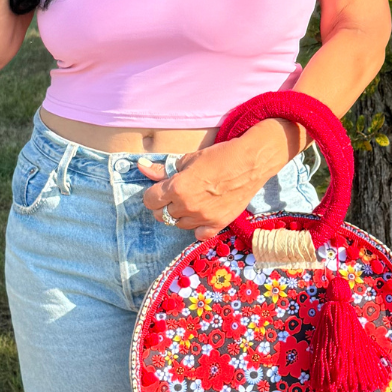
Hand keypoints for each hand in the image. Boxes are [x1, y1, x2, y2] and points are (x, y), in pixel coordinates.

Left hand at [138, 138, 271, 241]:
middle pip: (162, 214)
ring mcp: (203, 218)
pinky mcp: (218, 224)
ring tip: (191, 201)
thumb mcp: (189, 159)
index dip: (153, 194)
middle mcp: (187, 206)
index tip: (160, 189)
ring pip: (178, 224)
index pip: (150, 200)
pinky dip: (196, 227)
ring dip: (180, 214)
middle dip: (165, 204)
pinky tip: (201, 215)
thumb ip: (163, 169)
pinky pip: (198, 234)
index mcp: (177, 188)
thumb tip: (141, 166)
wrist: (250, 162)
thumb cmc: (219, 156)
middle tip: (176, 194)